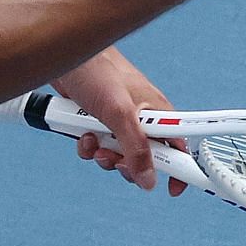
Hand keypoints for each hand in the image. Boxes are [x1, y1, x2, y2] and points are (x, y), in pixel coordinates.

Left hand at [51, 49, 185, 194]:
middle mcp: (141, 118)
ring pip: (118, 155)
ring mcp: (118, 120)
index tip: (173, 189)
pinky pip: (98, 147)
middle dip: (129, 165)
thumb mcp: (120, 113)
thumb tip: (148, 180)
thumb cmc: (99, 71)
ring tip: (95, 143)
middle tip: (117, 161)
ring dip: (104, 155)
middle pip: (145, 158)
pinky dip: (89, 146)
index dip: (179, 168)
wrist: (66, 55)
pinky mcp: (97, 121)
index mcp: (157, 112)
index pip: (179, 145)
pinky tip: (82, 135)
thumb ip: (136, 148)